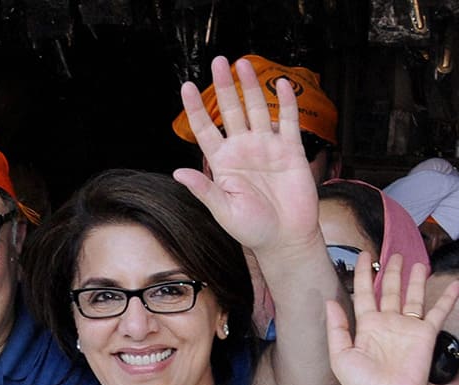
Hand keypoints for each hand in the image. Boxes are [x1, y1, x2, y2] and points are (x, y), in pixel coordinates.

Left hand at [172, 56, 321, 255]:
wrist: (285, 239)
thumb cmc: (252, 229)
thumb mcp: (222, 210)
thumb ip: (203, 189)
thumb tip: (177, 173)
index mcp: (222, 162)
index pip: (205, 129)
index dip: (195, 108)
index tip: (187, 86)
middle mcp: (243, 149)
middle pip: (231, 111)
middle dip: (224, 86)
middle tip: (218, 62)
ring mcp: (267, 147)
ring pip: (257, 110)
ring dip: (251, 87)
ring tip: (243, 64)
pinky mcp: (291, 151)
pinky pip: (289, 122)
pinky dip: (286, 103)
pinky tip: (281, 84)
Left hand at [326, 252, 458, 384]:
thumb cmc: (363, 383)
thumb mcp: (340, 355)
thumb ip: (336, 327)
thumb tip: (329, 301)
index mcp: (367, 326)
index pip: (365, 293)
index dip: (363, 274)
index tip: (363, 257)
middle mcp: (388, 323)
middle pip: (390, 291)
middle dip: (390, 272)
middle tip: (392, 254)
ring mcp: (407, 327)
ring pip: (412, 296)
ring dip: (415, 279)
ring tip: (417, 262)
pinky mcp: (425, 334)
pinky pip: (438, 311)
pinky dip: (447, 298)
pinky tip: (453, 284)